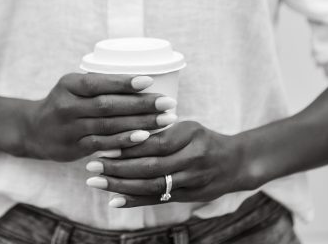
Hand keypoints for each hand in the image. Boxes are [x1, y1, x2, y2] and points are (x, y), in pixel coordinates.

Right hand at [21, 73, 176, 161]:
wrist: (33, 130)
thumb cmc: (65, 101)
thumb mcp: (73, 85)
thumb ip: (99, 83)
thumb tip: (143, 79)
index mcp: (69, 84)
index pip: (98, 82)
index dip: (123, 82)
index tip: (149, 80)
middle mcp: (67, 106)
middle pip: (108, 105)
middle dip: (141, 104)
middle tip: (167, 103)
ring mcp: (70, 128)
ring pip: (108, 126)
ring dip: (139, 123)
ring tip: (164, 120)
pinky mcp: (74, 148)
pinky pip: (102, 144)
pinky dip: (123, 141)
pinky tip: (143, 138)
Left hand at [85, 121, 246, 206]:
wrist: (235, 163)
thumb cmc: (205, 139)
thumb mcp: (188, 126)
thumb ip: (162, 130)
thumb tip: (125, 133)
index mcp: (191, 135)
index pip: (155, 143)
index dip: (129, 146)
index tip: (104, 145)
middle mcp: (193, 159)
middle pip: (150, 167)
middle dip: (118, 168)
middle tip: (93, 166)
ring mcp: (191, 180)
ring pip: (152, 185)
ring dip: (122, 186)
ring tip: (97, 182)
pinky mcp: (188, 196)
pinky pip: (159, 199)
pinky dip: (135, 200)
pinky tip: (115, 200)